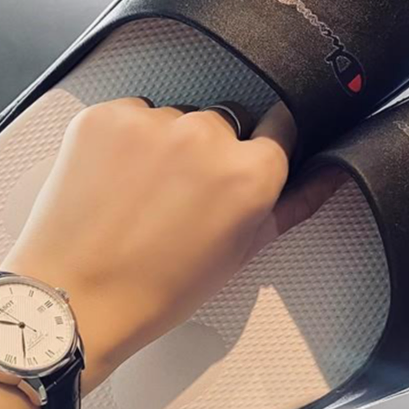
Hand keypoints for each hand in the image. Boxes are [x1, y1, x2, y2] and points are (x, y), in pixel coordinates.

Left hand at [0, 99, 315, 392]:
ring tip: (141, 189)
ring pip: (178, 116)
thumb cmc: (162, 286)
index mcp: (252, 172)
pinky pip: (135, 112)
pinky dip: (128, 137)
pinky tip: (114, 177)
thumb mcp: (242, 252)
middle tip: (183, 190)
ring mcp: (155, 121)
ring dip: (168, 141)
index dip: (259, 147)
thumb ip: (293, 205)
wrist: (75, 296)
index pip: (280, 125)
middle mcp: (209, 135)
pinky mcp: (108, 114)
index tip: (237, 166)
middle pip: (227, 119)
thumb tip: (332, 172)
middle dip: (213, 147)